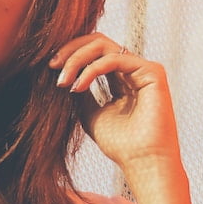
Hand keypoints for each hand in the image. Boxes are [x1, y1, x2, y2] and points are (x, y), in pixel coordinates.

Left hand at [50, 33, 180, 171]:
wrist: (141, 162)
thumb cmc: (119, 144)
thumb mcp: (89, 112)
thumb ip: (80, 88)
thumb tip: (62, 69)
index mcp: (120, 77)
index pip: (93, 51)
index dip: (70, 54)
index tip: (50, 68)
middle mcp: (132, 69)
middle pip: (97, 41)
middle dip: (71, 51)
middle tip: (52, 66)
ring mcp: (143, 68)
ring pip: (103, 46)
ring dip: (77, 59)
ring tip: (63, 81)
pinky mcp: (152, 71)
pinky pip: (114, 59)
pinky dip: (91, 69)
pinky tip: (78, 86)